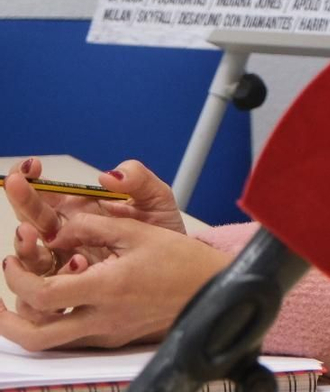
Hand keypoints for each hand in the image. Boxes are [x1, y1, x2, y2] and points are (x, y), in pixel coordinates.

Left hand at [0, 214, 228, 349]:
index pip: (43, 293)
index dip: (17, 278)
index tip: (9, 260)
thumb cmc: (182, 260)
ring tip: (17, 305)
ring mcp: (107, 333)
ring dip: (25, 326)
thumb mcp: (138, 232)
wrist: (214, 290)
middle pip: (35, 336)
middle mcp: (102, 318)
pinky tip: (55, 307)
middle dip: (4, 321)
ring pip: (50, 344)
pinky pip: (72, 340)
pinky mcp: (115, 339)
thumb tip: (58, 227)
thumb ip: (93, 227)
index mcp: (107, 287)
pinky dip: (54, 326)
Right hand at [6, 159, 185, 276]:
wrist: (181, 267)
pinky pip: (49, 289)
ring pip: (32, 255)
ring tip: (35, 233)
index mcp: (82, 209)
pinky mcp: (73, 289)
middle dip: (24, 202)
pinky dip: (53, 278)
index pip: (47, 192)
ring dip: (27, 244)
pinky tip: (75, 264)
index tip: (31, 168)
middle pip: (32, 219)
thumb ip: (138, 180)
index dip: (33, 179)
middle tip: (20, 190)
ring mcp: (66, 262)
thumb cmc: (163, 230)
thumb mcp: (157, 199)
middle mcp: (66, 234)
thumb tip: (108, 175)